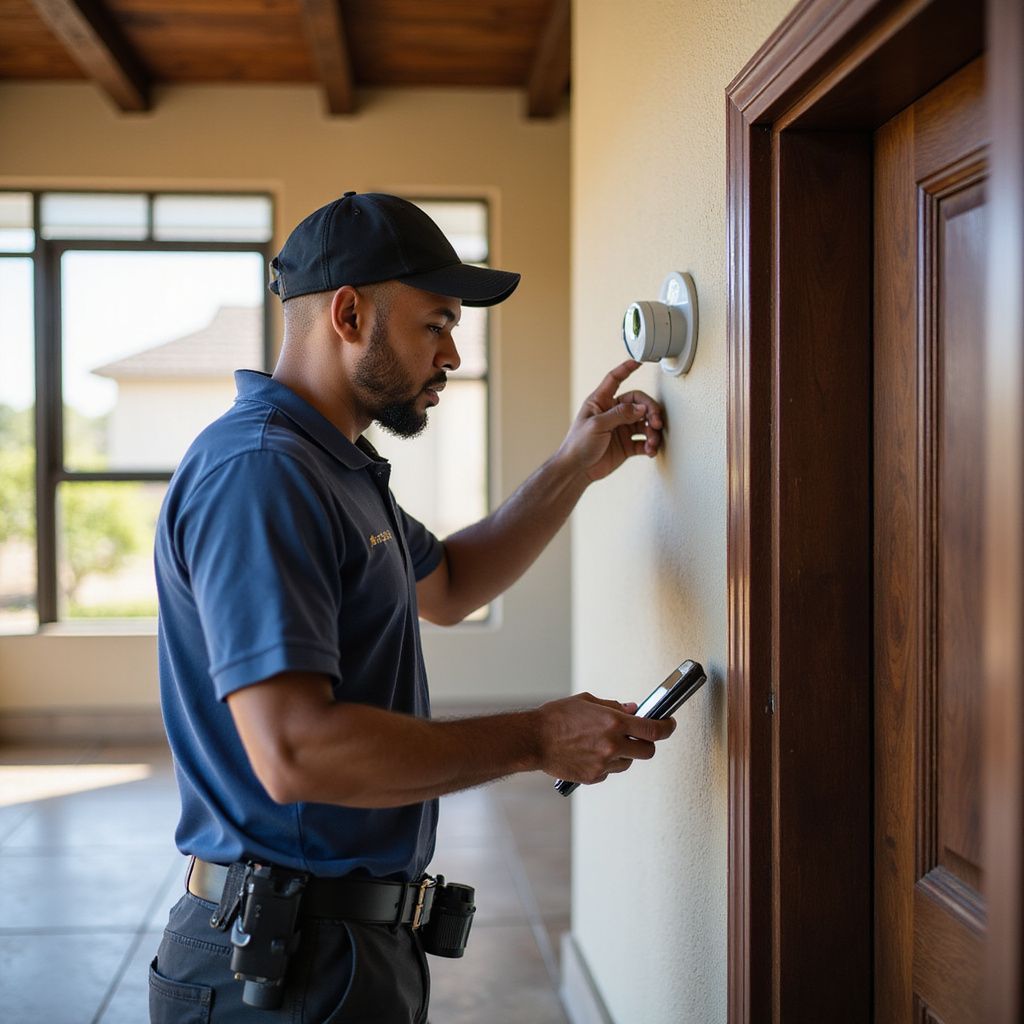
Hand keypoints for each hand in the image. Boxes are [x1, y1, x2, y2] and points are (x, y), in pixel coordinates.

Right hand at [535, 692, 675, 785]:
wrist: (534, 740)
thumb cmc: (557, 717)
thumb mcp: (587, 702)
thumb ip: (614, 706)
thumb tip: (634, 710)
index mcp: (613, 722)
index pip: (654, 729)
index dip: (667, 727)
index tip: (670, 724)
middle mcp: (612, 745)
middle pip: (647, 751)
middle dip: (646, 743)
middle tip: (637, 737)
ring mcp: (604, 764)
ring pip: (628, 762)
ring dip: (623, 753)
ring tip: (602, 743)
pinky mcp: (594, 777)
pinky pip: (610, 771)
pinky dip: (606, 763)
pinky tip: (589, 753)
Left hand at [556, 360, 664, 482]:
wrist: (577, 471)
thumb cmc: (578, 445)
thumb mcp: (597, 425)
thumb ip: (620, 414)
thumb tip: (642, 408)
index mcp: (601, 402)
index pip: (614, 380)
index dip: (626, 369)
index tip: (638, 362)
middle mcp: (613, 413)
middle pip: (638, 403)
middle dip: (650, 411)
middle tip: (656, 423)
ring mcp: (621, 429)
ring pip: (644, 423)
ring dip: (653, 431)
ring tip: (653, 442)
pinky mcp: (626, 445)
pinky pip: (644, 441)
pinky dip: (650, 445)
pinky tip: (650, 450)